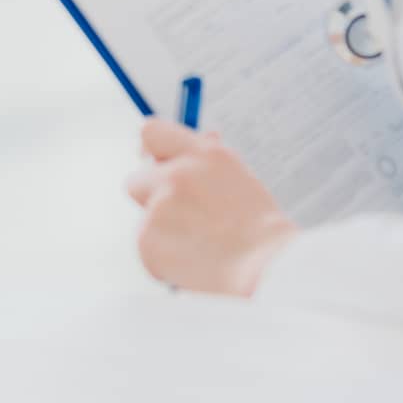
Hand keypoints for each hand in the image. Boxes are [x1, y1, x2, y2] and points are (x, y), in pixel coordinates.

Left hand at [125, 118, 298, 295]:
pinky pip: (147, 249)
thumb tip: (202, 137)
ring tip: (202, 247)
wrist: (267, 269)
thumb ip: (205, 161)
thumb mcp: (237, 178)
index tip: (154, 165)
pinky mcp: (147, 240)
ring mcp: (159, 206)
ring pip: (145, 220)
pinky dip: (164, 260)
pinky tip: (195, 264)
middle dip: (151, 199)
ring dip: (163, 234)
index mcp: (203, 154)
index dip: (150, 152)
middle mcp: (177, 175)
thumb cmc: (259, 228)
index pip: (153, 133)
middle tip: (180, 219)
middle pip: (136, 180)